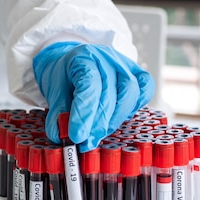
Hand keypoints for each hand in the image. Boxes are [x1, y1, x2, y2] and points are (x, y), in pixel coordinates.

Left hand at [33, 41, 154, 151]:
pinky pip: (145, 90)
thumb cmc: (64, 77)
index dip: (84, 114)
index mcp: (83, 57)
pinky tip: (119, 118)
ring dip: (114, 120)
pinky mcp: (138, 72)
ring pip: (130, 93)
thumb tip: (62, 138)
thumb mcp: (54, 93)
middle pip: (110, 94)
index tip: (76, 136)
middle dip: (98, 124)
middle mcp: (107, 58)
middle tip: (86, 143)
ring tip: (98, 134)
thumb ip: (58, 115)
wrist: (72, 64)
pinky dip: (134, 108)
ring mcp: (125, 64)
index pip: (88, 87)